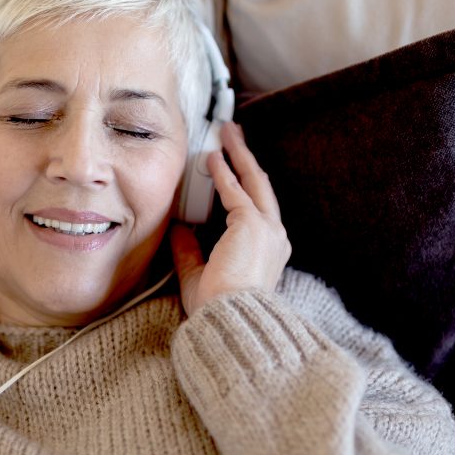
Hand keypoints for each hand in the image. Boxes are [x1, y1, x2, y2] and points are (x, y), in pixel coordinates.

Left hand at [170, 122, 291, 315]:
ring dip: (239, 154)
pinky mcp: (253, 224)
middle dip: (246, 158)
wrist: (230, 321)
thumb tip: (179, 228)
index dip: (243, 184)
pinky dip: (224, 171)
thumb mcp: (198, 276)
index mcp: (267, 251)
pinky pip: (235, 190)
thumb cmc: (218, 309)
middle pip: (261, 186)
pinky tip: (212, 157)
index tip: (231, 167)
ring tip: (227, 133)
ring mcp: (268, 230)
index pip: (255, 208)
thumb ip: (190, 251)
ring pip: (254, 181)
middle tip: (233, 135)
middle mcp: (275, 238)